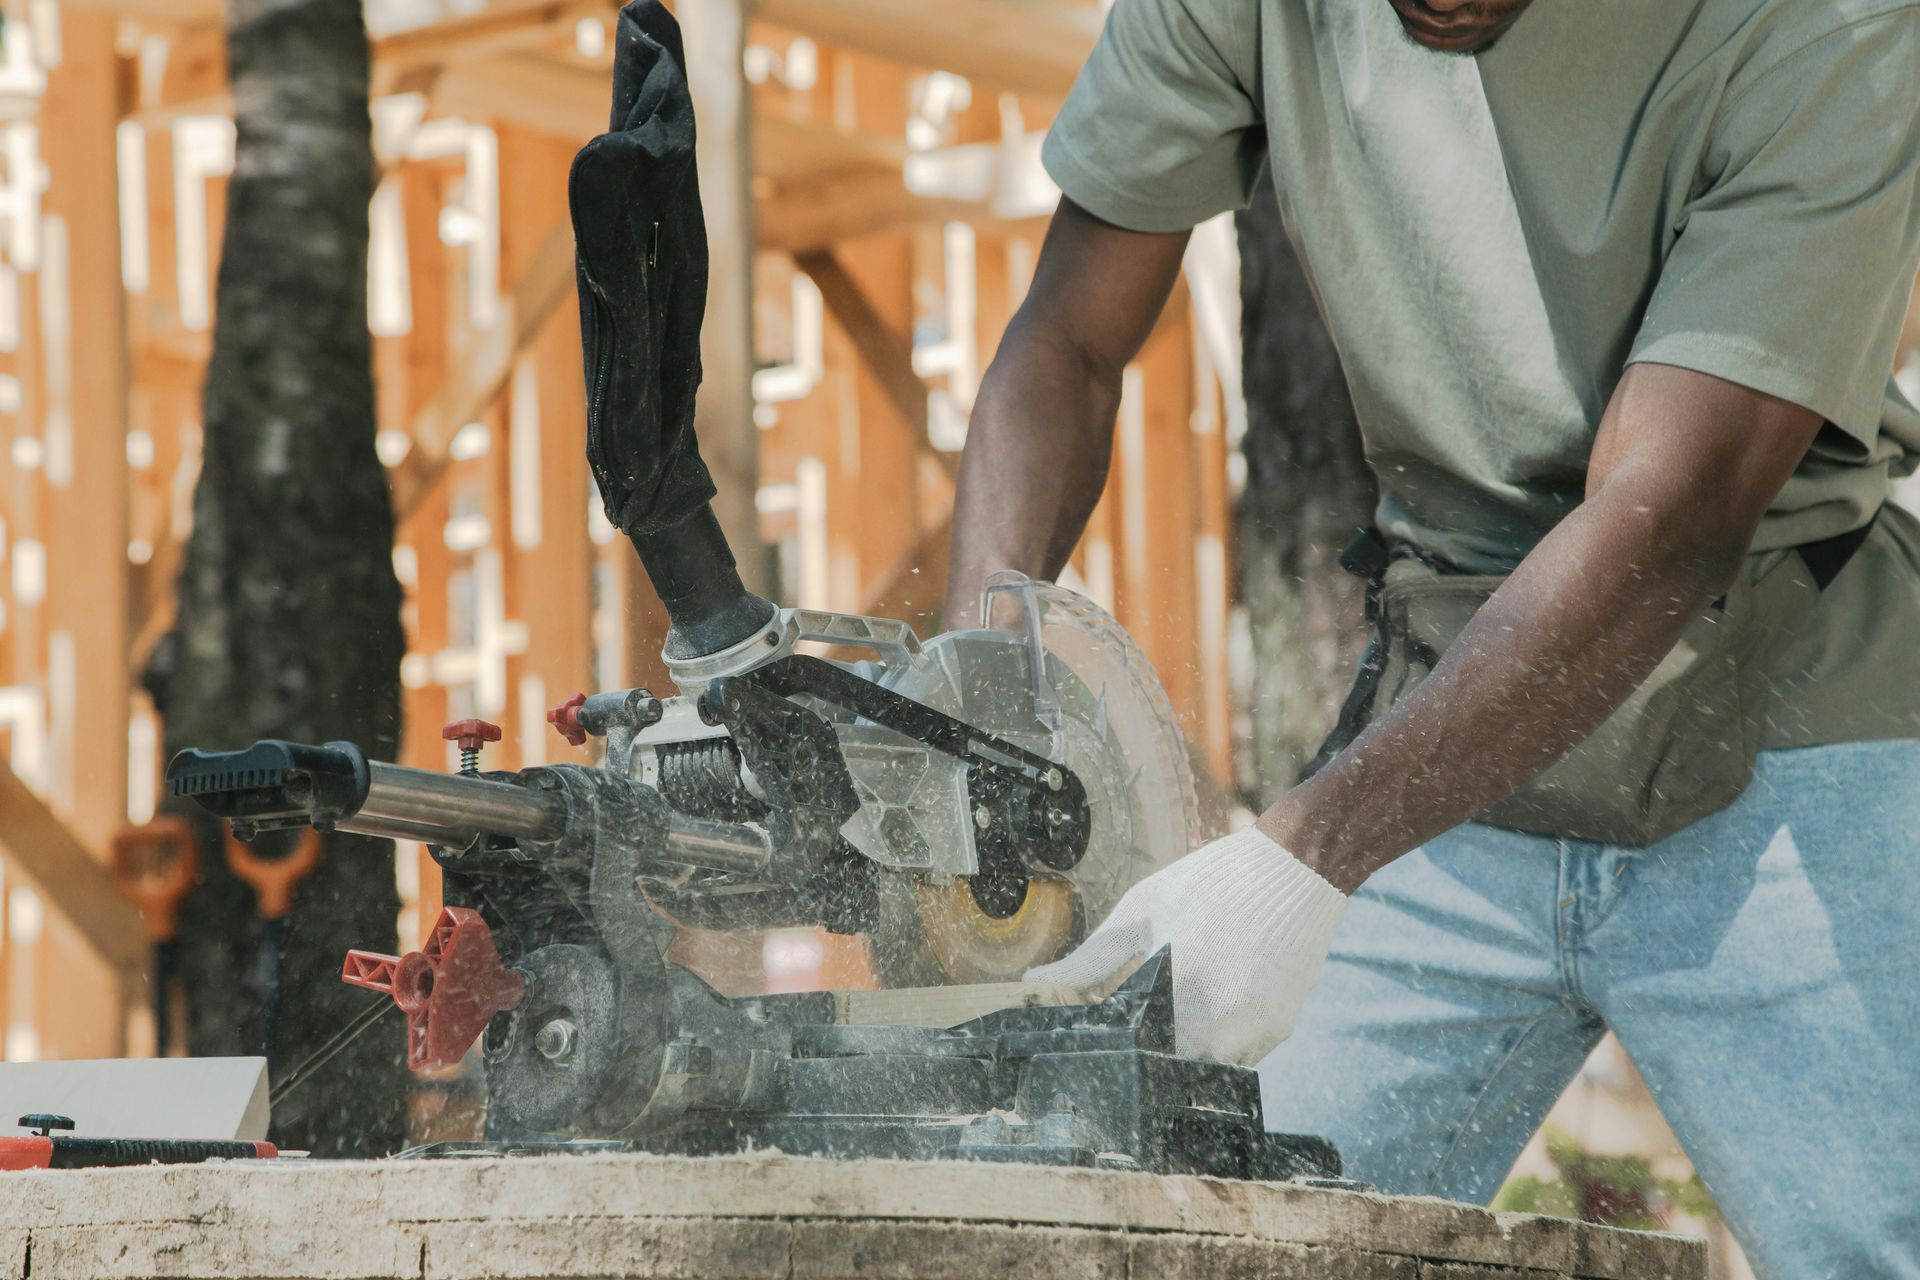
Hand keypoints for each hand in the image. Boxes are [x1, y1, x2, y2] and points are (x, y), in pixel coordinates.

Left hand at [1026, 827, 1348, 1064]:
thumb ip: (1088, 959)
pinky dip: (1221, 1038)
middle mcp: (1218, 1027)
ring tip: (1184, 1002)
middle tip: (1143, 1019)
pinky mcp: (1279, 1030)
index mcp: (1175, 998)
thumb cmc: (1210, 885)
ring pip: (1206, 1067)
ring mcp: (1255, 1033)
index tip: (1109, 1034)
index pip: (1131, 1058)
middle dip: (1149, 1053)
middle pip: (1168, 1070)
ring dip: (1186, 1049)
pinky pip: (1240, 1054)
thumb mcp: (1140, 913)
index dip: (1115, 1050)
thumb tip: (1037, 982)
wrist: (1294, 871)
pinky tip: (1217, 995)